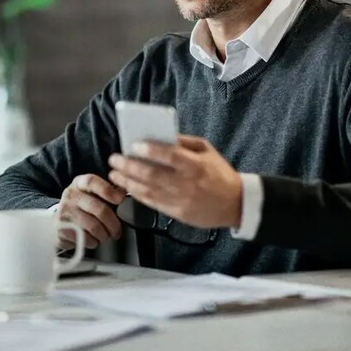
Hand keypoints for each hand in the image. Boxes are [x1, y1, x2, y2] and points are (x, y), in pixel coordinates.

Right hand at [58, 174, 125, 248]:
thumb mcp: (92, 195)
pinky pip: (84, 238)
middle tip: (117, 231)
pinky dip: (93, 242)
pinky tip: (93, 240)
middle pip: (98, 208)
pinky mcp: (60, 228)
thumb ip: (109, 192)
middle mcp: (70, 195)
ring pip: (93, 226)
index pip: (92, 182)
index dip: (108, 190)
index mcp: (79, 183)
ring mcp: (64, 212)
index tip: (120, 200)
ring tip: (105, 236)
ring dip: (104, 235)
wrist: (58, 221)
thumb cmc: (81, 207)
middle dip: (113, 223)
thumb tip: (124, 192)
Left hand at [107, 135, 242, 228]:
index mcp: (197, 166)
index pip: (171, 156)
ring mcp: (181, 201)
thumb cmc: (220, 174)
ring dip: (128, 182)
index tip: (134, 145)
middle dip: (130, 166)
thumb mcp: (208, 151)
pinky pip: (152, 203)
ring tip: (115, 174)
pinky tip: (128, 187)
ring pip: (148, 191)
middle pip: (153, 175)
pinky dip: (137, 195)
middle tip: (115, 159)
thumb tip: (161, 136)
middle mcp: (188, 184)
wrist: (235, 205)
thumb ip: (185, 142)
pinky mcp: (177, 214)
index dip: (151, 150)